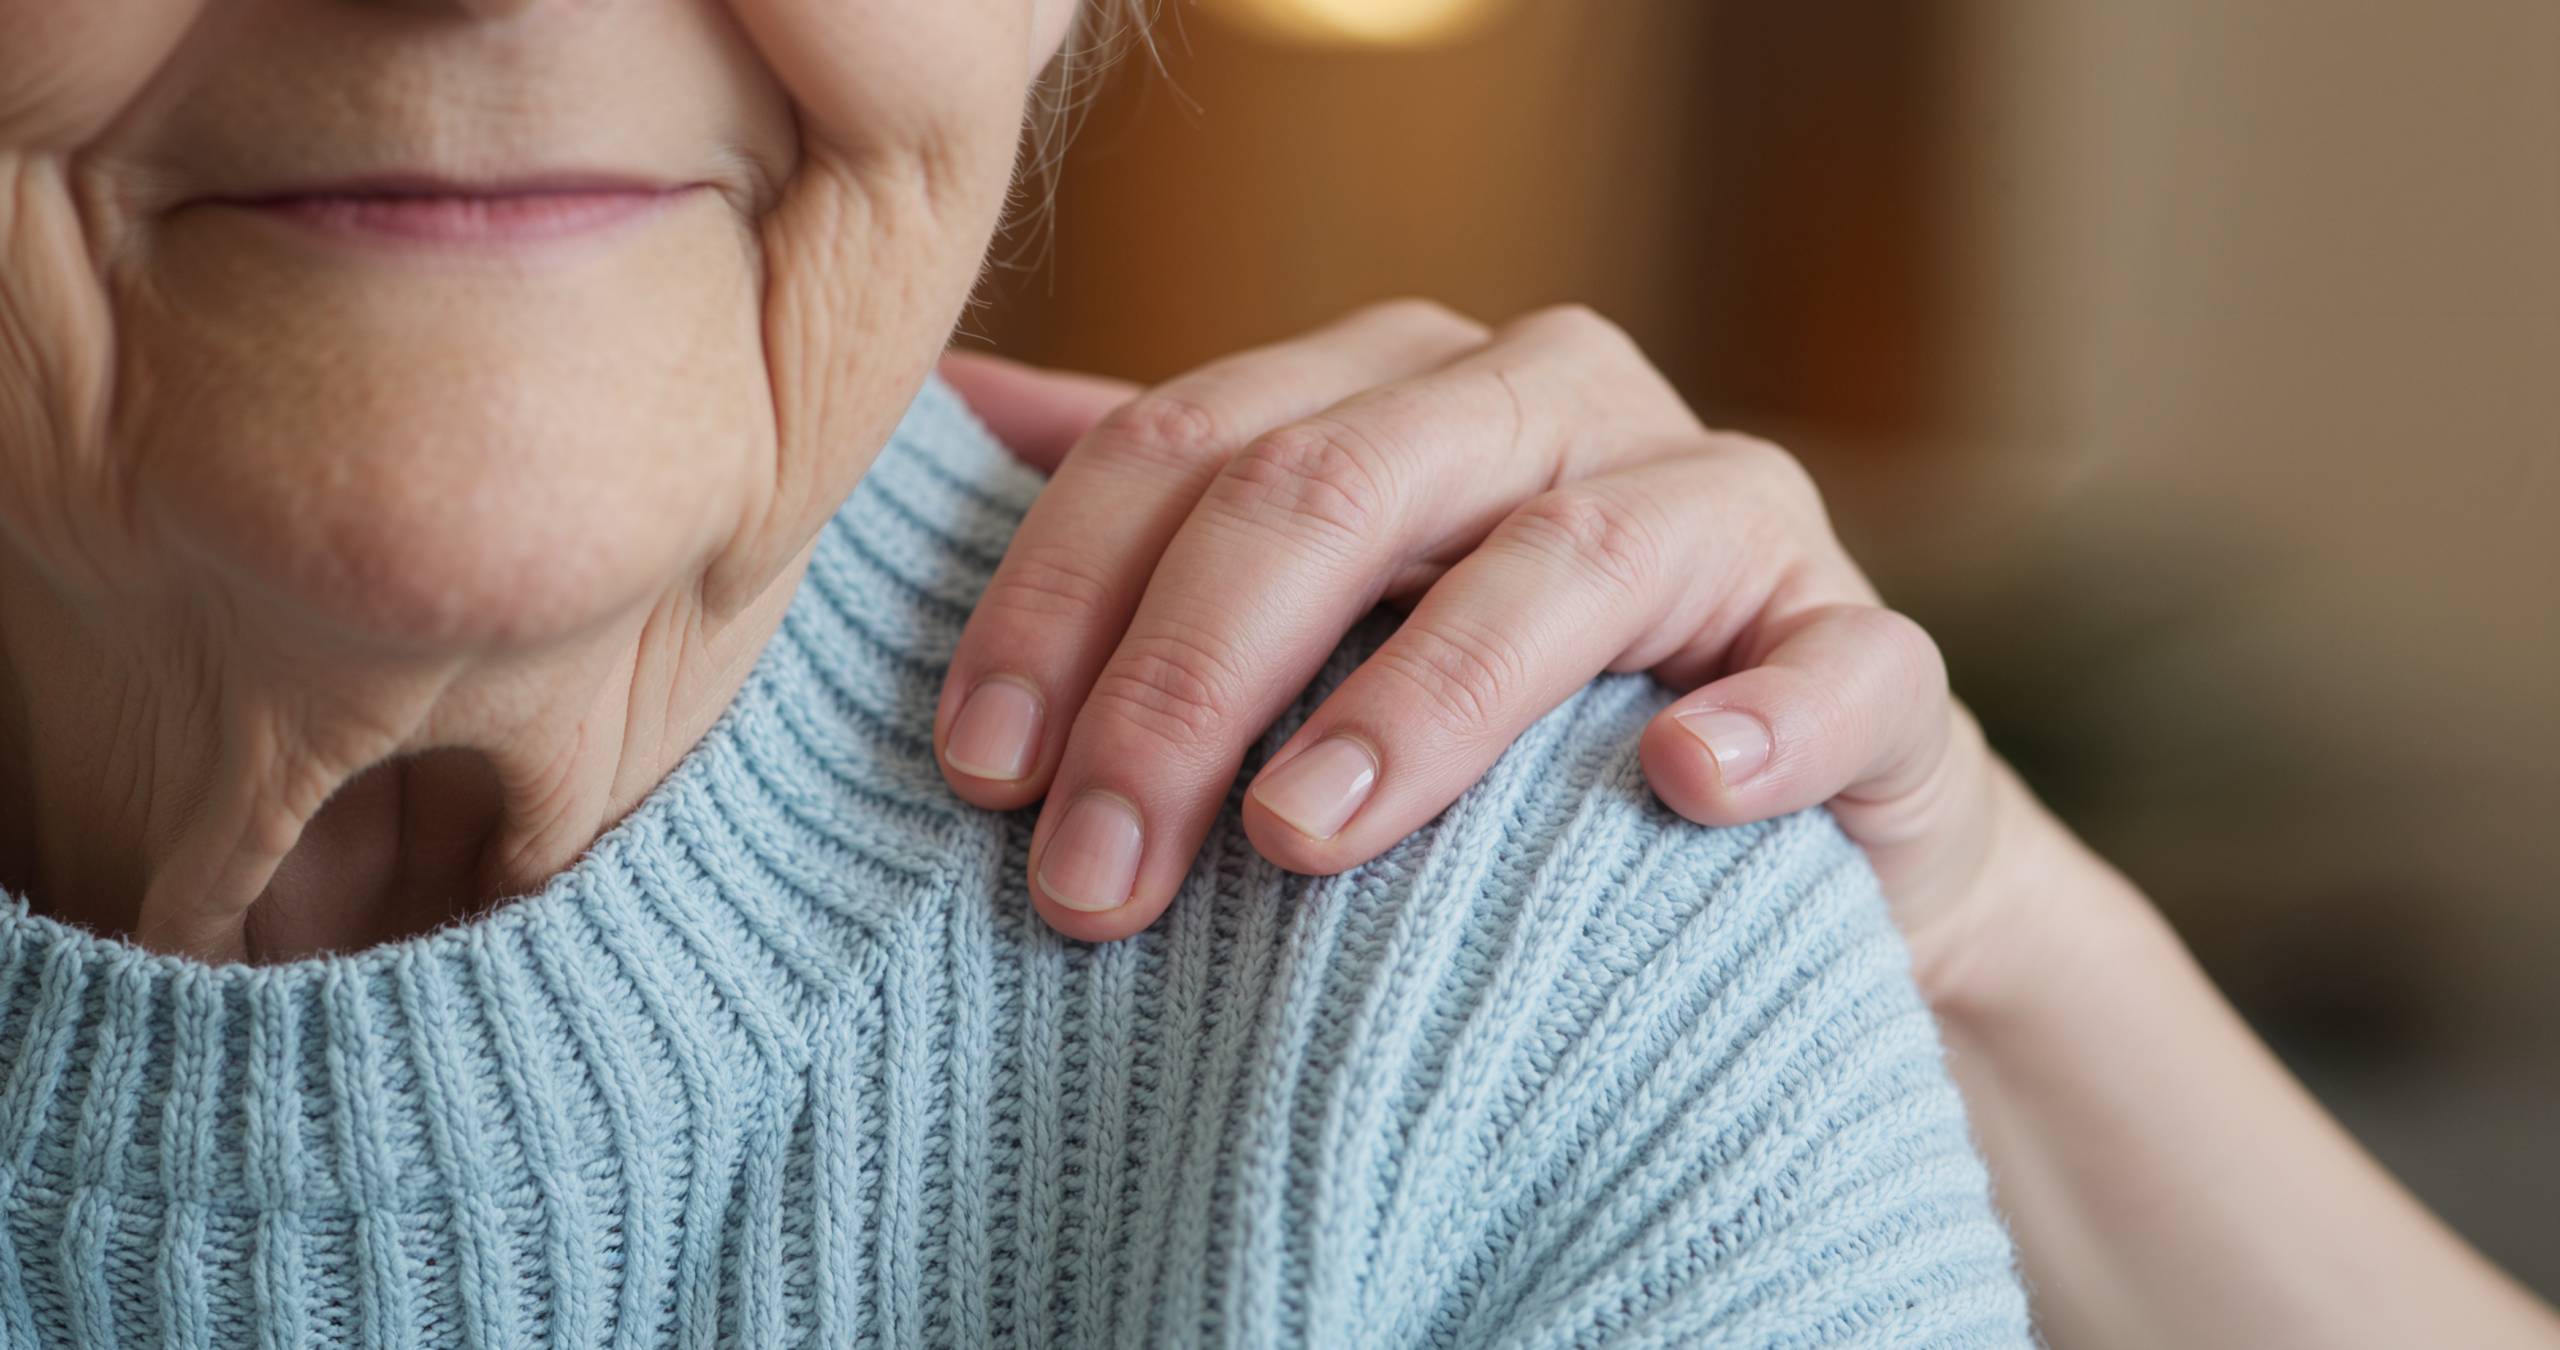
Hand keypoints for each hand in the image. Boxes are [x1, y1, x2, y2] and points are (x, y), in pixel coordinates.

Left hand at [937, 300, 2003, 971]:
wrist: (1772, 831)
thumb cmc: (1499, 728)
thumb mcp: (1316, 610)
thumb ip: (1162, 507)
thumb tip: (947, 408)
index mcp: (1404, 386)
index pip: (1192, 443)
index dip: (1062, 599)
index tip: (978, 776)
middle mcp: (1561, 407)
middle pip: (1343, 490)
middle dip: (1191, 684)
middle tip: (1096, 880)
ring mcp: (1730, 519)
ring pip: (1567, 555)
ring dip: (1426, 697)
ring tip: (1306, 834)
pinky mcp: (1876, 658)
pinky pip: (1842, 666)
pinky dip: (1764, 720)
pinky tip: (1681, 784)